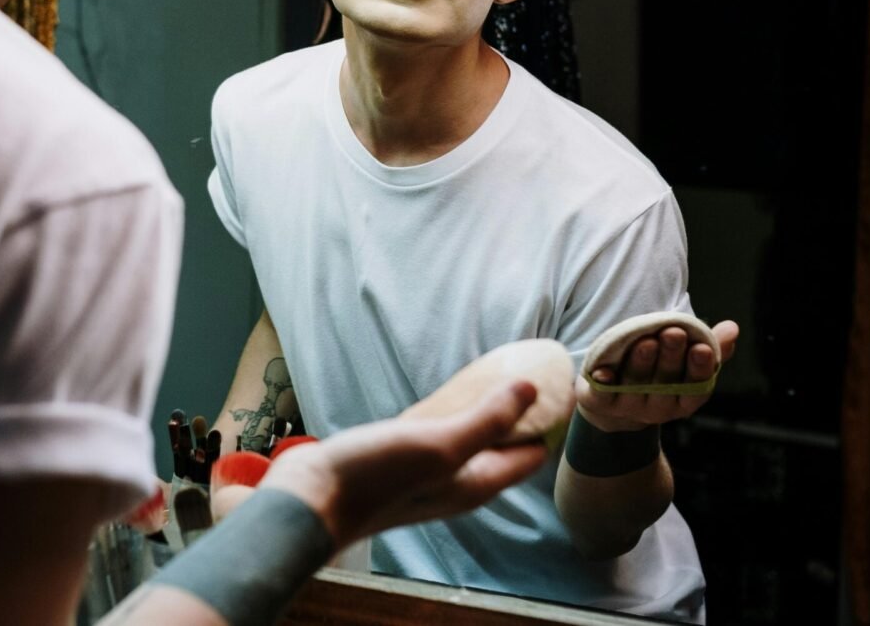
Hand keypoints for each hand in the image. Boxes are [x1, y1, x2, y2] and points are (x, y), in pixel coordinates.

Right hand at [258, 381, 547, 548]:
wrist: (312, 499)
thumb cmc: (376, 477)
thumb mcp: (439, 444)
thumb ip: (487, 419)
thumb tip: (532, 390)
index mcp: (478, 483)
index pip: (532, 454)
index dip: (548, 421)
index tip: (557, 383)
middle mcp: (459, 482)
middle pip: (504, 446)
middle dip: (520, 413)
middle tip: (526, 368)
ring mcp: (429, 473)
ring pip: (471, 439)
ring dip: (484, 411)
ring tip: (491, 373)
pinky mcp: (400, 462)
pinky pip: (438, 434)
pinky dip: (449, 413)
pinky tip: (440, 395)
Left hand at [576, 320, 739, 433]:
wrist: (615, 406)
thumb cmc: (659, 375)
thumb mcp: (685, 363)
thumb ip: (711, 347)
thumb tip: (732, 327)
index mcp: (683, 400)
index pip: (696, 388)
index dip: (699, 369)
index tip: (702, 347)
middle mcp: (658, 408)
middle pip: (666, 382)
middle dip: (670, 358)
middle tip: (673, 332)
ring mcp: (628, 407)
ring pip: (635, 384)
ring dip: (641, 363)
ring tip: (646, 340)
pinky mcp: (601, 403)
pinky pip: (602, 394)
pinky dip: (603, 382)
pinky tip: (602, 370)